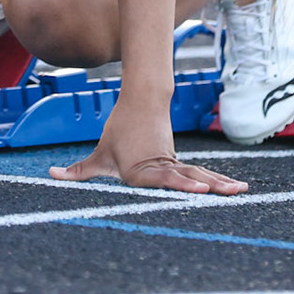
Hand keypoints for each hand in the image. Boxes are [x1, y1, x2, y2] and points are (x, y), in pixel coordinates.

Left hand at [48, 103, 244, 193]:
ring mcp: (175, 163)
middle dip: (210, 187)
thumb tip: (52, 176)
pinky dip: (218, 181)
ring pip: (200, 175)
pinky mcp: (180, 163)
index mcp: (143, 169)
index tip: (200, 190)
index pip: (164, 179)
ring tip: (241, 190)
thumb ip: (79, 171)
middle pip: (188, 178)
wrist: (141, 101)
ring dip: (220, 183)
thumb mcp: (99, 154)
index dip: (182, 186)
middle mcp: (162, 167)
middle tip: (229, 192)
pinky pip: (202, 174)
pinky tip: (235, 188)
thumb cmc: (120, 131)